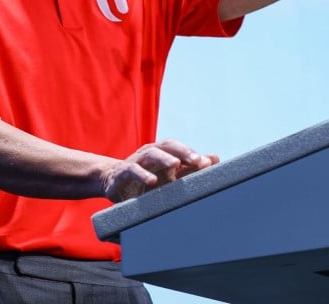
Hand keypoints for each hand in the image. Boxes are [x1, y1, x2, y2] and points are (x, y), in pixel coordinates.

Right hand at [102, 139, 218, 202]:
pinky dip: (142, 175)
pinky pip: (132, 170)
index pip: (178, 148)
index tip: (208, 162)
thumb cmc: (146, 178)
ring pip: (151, 154)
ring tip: (175, 164)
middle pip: (167, 146)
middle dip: (183, 152)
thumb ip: (190, 168)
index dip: (192, 153)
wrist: (113, 182)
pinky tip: (152, 181)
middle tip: (197, 160)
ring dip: (164, 158)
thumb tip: (215, 158)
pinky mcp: (122, 173)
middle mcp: (149, 153)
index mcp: (161, 152)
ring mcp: (135, 161)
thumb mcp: (169, 175)